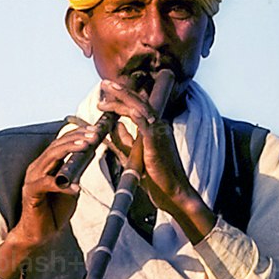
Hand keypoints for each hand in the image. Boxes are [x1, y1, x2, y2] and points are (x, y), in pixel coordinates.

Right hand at [0, 127, 93, 278]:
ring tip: (87, 145)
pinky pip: (47, 184)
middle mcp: (37, 167)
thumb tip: (91, 153)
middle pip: (57, 145)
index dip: (78, 134)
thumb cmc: (53, 211)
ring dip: (70, 149)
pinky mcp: (31, 193)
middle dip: (77, 137)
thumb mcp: (70, 187)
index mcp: (45, 164)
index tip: (96, 130)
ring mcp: (32, 179)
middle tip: (94, 134)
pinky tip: (76, 188)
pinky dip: (62, 185)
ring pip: (51, 157)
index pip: (61, 143)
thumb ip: (76, 172)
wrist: (38, 234)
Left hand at [94, 78, 214, 242]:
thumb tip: (113, 126)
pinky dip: (129, 112)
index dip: (122, 99)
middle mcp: (158, 126)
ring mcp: (159, 132)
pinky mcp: (156, 141)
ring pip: (140, 106)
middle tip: (104, 84)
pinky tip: (117, 107)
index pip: (138, 107)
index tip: (105, 96)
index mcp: (154, 129)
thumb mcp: (135, 156)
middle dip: (120, 91)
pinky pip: (142, 121)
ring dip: (122, 97)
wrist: (174, 194)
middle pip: (139, 102)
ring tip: (107, 89)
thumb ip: (124, 141)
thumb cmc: (158, 179)